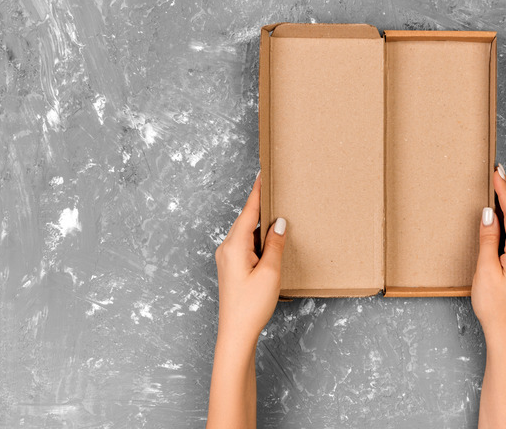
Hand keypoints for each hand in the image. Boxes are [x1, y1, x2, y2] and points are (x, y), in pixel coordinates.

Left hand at [214, 173, 286, 348]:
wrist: (236, 333)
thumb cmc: (252, 305)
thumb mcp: (270, 272)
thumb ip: (275, 244)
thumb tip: (279, 222)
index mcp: (235, 246)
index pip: (249, 212)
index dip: (257, 192)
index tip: (262, 174)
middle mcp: (226, 248)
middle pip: (246, 220)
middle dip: (260, 205)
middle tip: (274, 189)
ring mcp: (226, 258)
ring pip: (245, 232)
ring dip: (260, 223)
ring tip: (276, 212)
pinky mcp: (230, 267)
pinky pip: (244, 244)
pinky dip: (257, 237)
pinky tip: (268, 238)